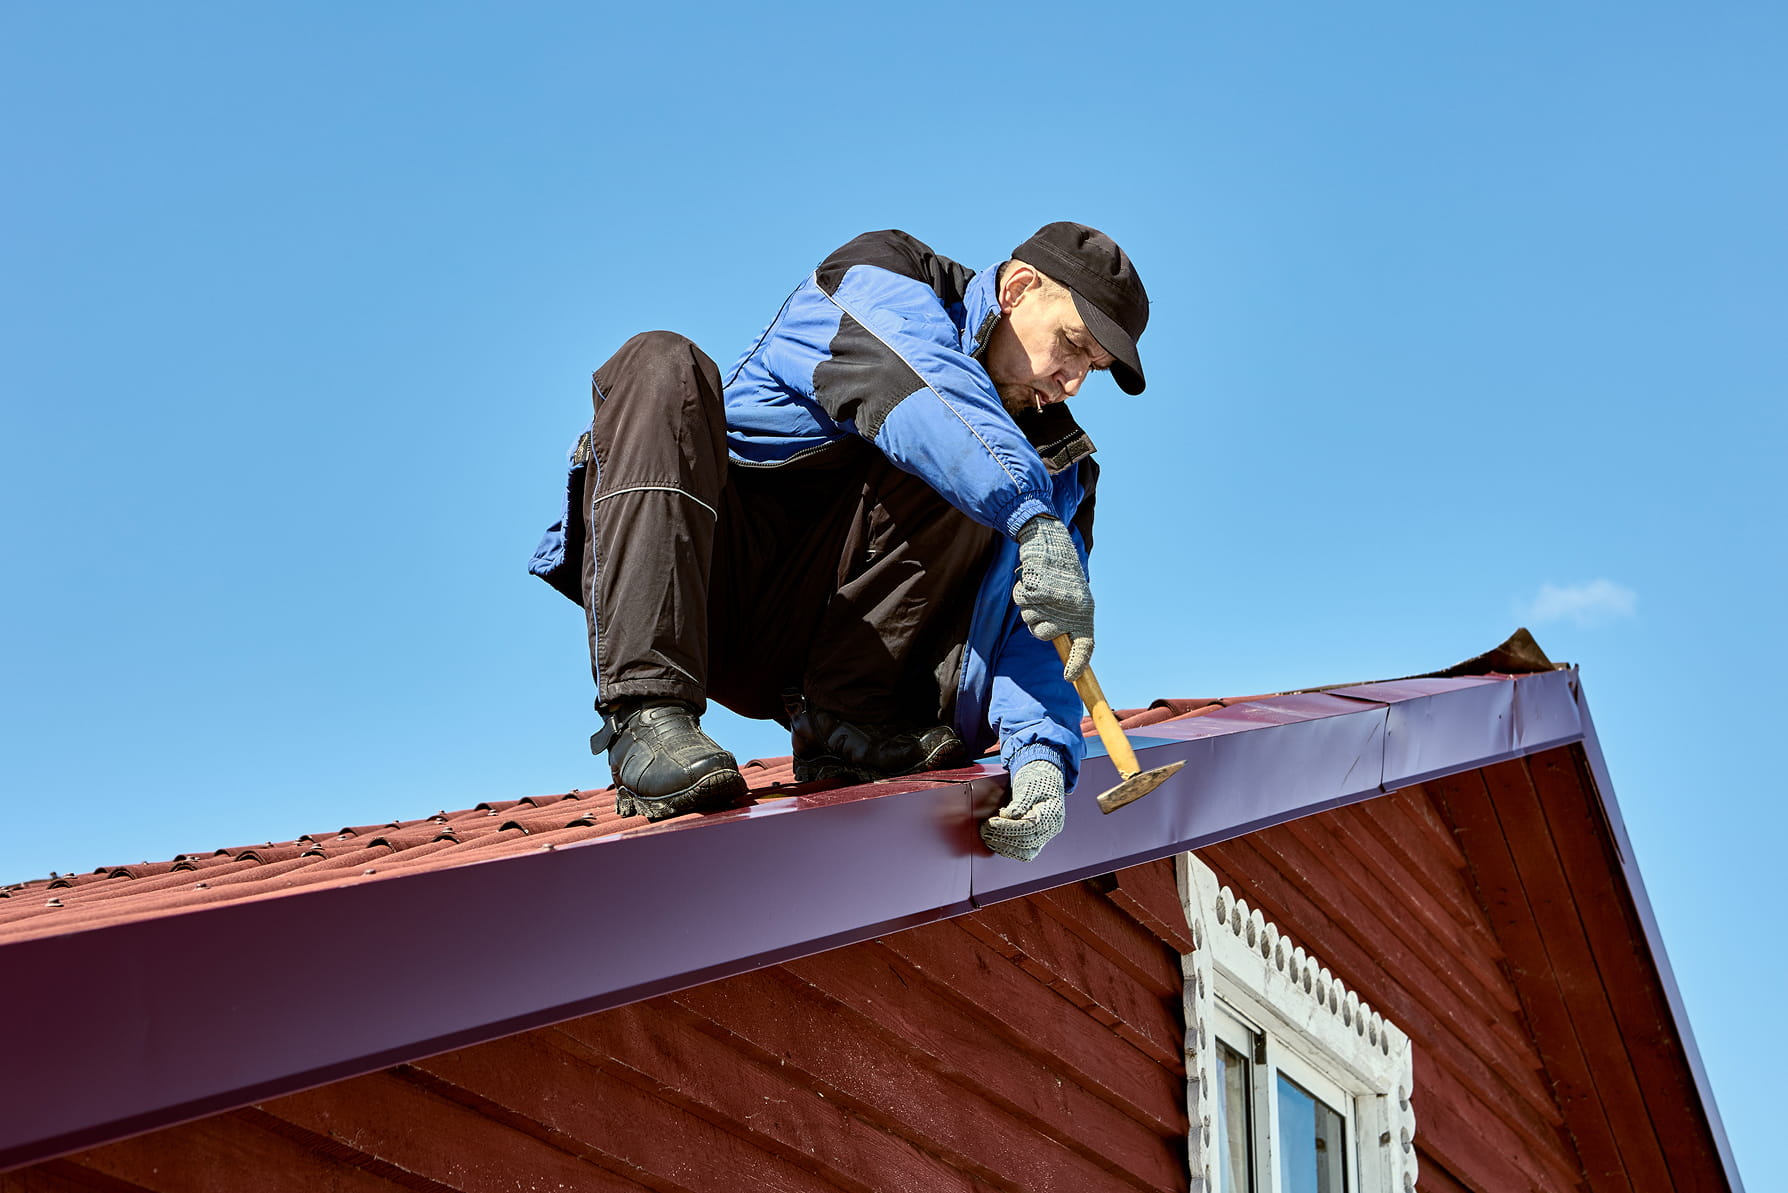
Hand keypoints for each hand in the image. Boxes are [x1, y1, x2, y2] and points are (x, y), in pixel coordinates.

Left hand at [980, 759, 1065, 861]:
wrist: (1043, 777)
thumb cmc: (1036, 779)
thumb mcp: (1028, 786)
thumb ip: (1019, 803)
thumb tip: (1006, 816)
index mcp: (1052, 813)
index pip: (1030, 827)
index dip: (1009, 827)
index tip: (992, 823)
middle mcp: (1051, 828)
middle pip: (1027, 842)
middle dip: (1003, 837)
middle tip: (985, 829)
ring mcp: (1045, 835)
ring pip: (1025, 852)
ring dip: (1004, 846)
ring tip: (988, 836)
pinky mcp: (1036, 839)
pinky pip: (1023, 851)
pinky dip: (1008, 848)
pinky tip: (995, 841)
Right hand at [1013, 514, 1093, 679]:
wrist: (1052, 544)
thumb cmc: (1062, 575)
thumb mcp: (1072, 600)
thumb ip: (1067, 622)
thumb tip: (1065, 648)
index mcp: (1085, 613)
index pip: (1085, 646)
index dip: (1078, 663)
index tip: (1069, 678)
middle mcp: (1071, 609)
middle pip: (1044, 635)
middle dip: (1038, 623)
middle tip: (1044, 603)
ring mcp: (1054, 601)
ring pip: (1030, 620)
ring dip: (1029, 606)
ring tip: (1040, 587)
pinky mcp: (1037, 589)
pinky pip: (1021, 601)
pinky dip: (1021, 592)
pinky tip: (1032, 579)